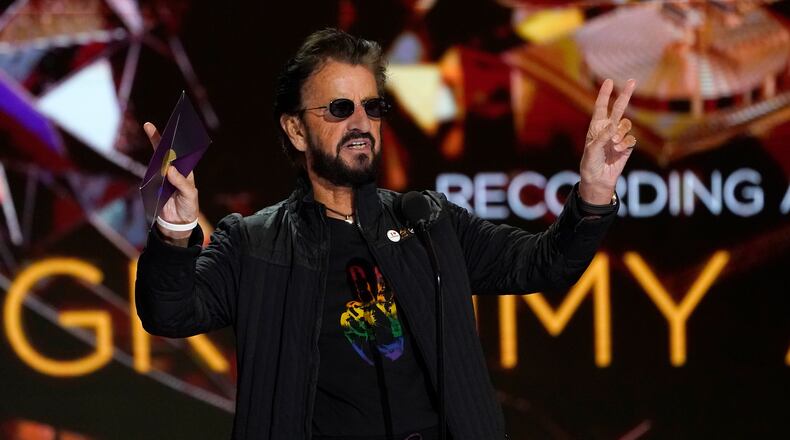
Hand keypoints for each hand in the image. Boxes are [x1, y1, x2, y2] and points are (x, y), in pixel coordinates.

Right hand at [143, 122, 198, 239]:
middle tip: (150, 124)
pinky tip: (148, 154)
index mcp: (186, 171)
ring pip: (157, 160)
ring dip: (153, 147)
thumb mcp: (189, 195)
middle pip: (166, 152)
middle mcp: (174, 171)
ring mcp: (162, 177)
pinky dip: (148, 164)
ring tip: (149, 129)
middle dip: (160, 138)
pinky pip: (149, 172)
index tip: (173, 128)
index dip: (176, 141)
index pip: (181, 153)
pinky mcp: (153, 184)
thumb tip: (169, 169)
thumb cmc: (188, 206)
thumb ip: (181, 183)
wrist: (178, 223)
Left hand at [579, 78, 636, 203]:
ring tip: (613, 144)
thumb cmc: (590, 163)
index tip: (609, 81)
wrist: (598, 179)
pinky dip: (625, 143)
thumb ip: (602, 137)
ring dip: (621, 133)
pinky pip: (631, 139)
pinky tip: (618, 150)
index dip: (604, 94)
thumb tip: (614, 126)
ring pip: (626, 125)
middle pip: (619, 108)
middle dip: (625, 95)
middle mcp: (608, 129)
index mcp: (596, 127)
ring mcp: (618, 137)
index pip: (600, 107)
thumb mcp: (592, 150)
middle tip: (632, 80)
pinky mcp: (627, 146)